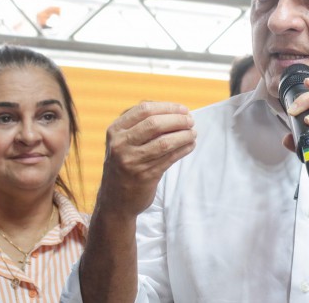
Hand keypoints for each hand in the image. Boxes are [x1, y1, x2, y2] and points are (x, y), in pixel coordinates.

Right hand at [98, 102, 195, 217]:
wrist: (115, 200)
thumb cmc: (124, 164)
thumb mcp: (122, 141)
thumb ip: (139, 123)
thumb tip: (170, 109)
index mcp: (115, 130)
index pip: (144, 110)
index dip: (167, 107)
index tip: (183, 109)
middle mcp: (120, 144)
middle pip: (155, 124)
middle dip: (178, 120)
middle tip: (190, 121)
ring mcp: (132, 161)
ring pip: (165, 142)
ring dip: (184, 135)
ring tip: (193, 133)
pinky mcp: (145, 176)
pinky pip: (170, 158)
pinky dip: (183, 149)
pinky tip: (190, 145)